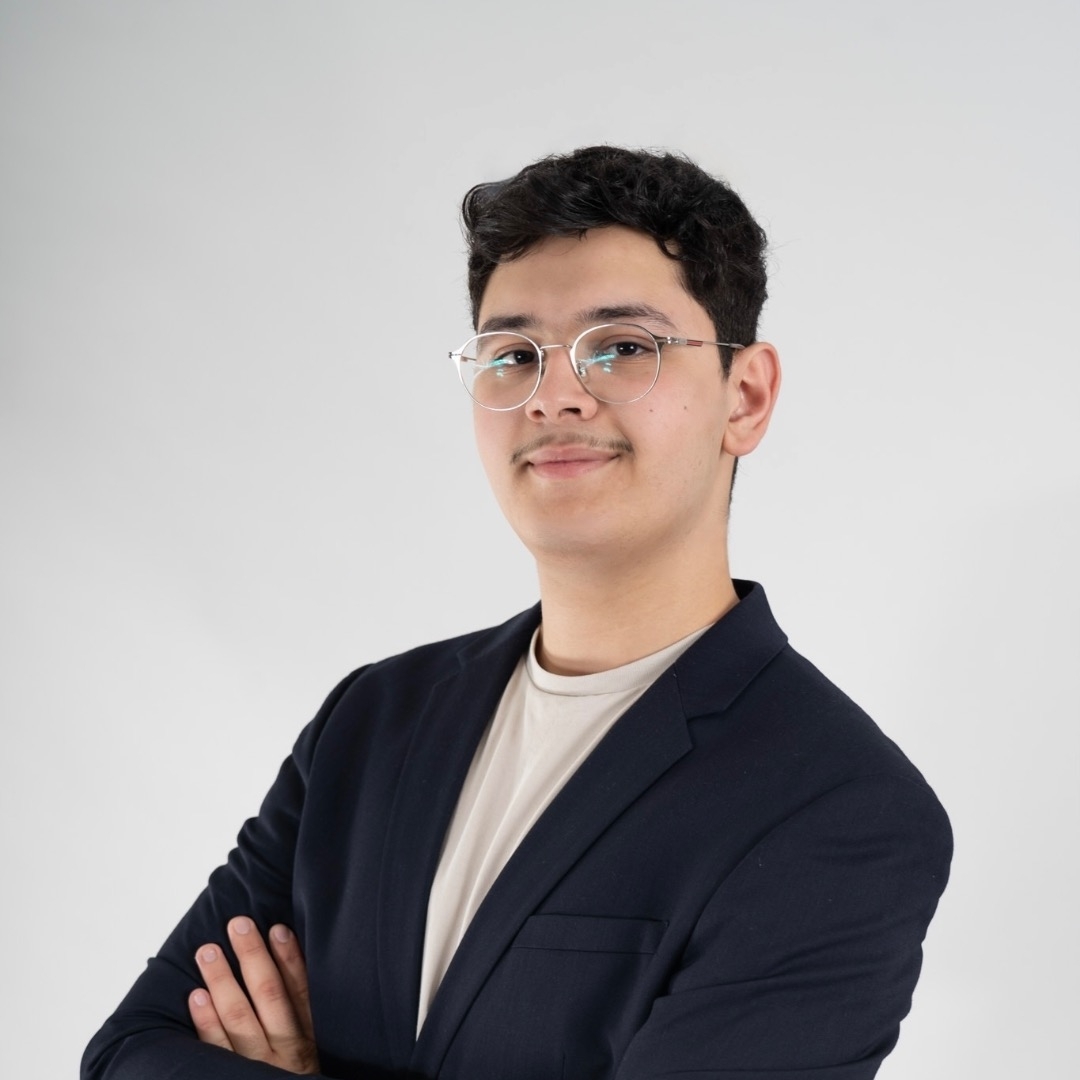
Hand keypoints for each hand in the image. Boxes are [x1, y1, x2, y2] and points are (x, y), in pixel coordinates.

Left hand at [189, 916, 319, 1074]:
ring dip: (222, 980)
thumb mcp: (313, 1055)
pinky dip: (206, 1022)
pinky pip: (215, 1051)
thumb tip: (286, 965)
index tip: (276, 928)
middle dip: (252, 957)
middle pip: (268, 995)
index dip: (289, 958)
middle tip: (237, 924)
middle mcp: (285, 1054)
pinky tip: (196, 997)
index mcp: (309, 1043)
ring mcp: (256, 1069)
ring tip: (208, 951)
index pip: (300, 992)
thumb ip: (302, 1020)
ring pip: (239, 1018)